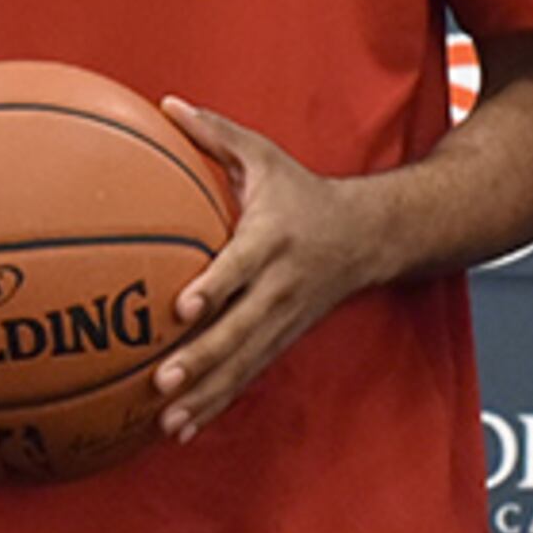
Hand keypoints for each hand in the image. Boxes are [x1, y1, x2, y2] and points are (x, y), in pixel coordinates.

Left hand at [152, 98, 388, 439]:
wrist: (369, 236)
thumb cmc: (301, 192)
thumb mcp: (265, 155)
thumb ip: (214, 134)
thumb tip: (164, 103)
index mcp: (271, 239)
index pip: (239, 267)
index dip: (213, 288)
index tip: (181, 309)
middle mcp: (280, 286)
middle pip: (240, 328)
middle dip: (203, 358)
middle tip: (163, 380)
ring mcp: (284, 319)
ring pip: (244, 363)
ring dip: (206, 394)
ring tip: (168, 422)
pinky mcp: (283, 340)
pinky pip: (248, 376)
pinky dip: (217, 403)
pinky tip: (183, 429)